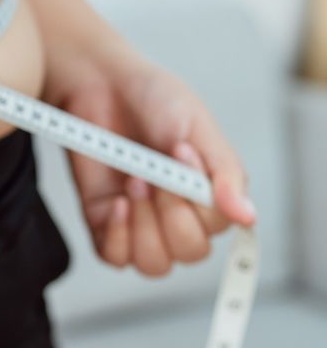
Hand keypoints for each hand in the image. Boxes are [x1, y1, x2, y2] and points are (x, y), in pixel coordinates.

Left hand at [58, 47, 256, 276]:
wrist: (100, 84)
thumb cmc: (153, 99)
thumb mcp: (198, 127)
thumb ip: (224, 174)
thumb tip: (246, 217)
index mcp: (210, 193)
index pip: (221, 227)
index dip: (200, 199)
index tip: (182, 153)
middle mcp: (178, 215)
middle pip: (190, 252)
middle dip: (172, 214)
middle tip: (152, 174)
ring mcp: (141, 223)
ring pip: (155, 264)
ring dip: (144, 227)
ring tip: (134, 183)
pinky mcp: (104, 225)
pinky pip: (115, 258)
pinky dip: (117, 236)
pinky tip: (116, 203)